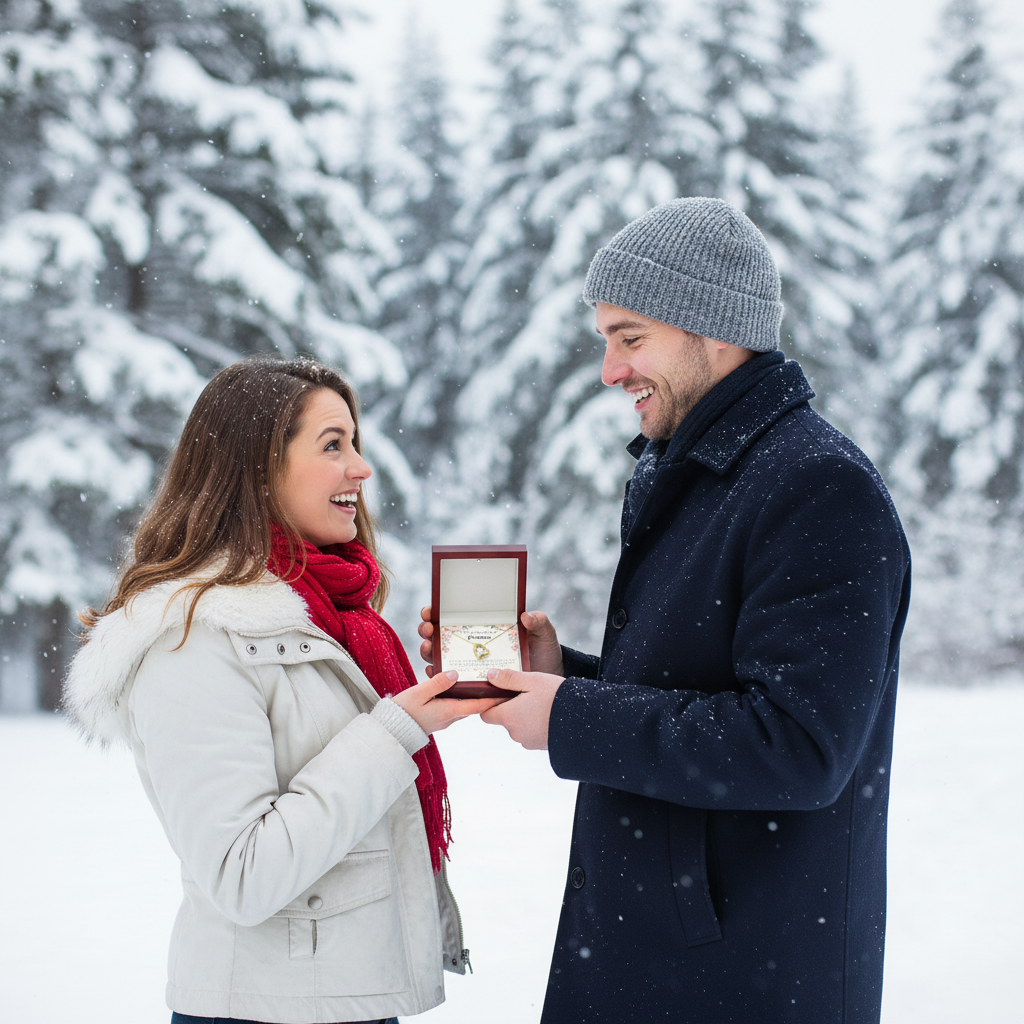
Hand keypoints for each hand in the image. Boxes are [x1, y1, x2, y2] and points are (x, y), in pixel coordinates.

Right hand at [392, 671, 505, 733]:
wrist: (390, 731)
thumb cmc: (403, 712)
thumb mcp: (419, 693)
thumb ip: (438, 683)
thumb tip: (456, 674)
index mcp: (449, 711)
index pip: (478, 706)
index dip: (493, 699)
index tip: (506, 692)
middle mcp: (450, 717)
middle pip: (474, 705)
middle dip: (485, 696)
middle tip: (496, 684)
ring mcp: (444, 719)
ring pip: (464, 706)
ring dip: (472, 696)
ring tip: (479, 683)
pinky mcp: (437, 718)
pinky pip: (454, 707)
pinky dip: (460, 698)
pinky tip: (456, 688)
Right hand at [418, 606, 563, 677]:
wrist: (546, 679)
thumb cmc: (542, 652)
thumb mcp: (543, 634)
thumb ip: (539, 622)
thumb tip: (526, 616)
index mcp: (482, 628)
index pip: (453, 617)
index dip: (436, 612)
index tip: (431, 610)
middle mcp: (471, 645)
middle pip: (439, 635)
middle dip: (427, 629)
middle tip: (428, 628)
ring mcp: (469, 664)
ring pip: (439, 656)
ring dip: (427, 651)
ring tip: (428, 647)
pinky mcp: (471, 683)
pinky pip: (448, 681)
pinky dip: (437, 676)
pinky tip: (434, 672)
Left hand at [479, 668, 564, 749]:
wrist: (584, 720)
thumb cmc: (557, 697)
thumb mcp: (532, 680)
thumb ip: (509, 678)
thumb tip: (490, 676)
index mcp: (509, 716)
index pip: (486, 714)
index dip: (491, 703)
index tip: (502, 693)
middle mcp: (515, 732)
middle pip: (504, 719)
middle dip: (512, 707)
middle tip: (528, 693)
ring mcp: (528, 741)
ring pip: (519, 726)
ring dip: (525, 716)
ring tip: (542, 703)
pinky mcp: (540, 746)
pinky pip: (531, 733)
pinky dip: (536, 725)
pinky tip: (548, 714)